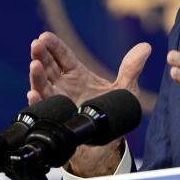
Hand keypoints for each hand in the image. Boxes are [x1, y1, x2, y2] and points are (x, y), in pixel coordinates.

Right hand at [28, 31, 151, 175]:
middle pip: (48, 66)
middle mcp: (63, 86)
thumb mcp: (125, 88)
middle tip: (36, 45)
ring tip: (34, 65)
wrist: (107, 143)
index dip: (54, 45)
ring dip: (36, 75)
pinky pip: (43, 110)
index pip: (62, 55)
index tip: (44, 36)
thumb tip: (146, 47)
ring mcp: (58, 102)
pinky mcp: (56, 119)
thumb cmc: (113, 113)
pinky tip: (33, 94)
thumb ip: (132, 68)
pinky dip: (36, 101)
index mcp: (77, 74)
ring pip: (42, 85)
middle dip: (40, 55)